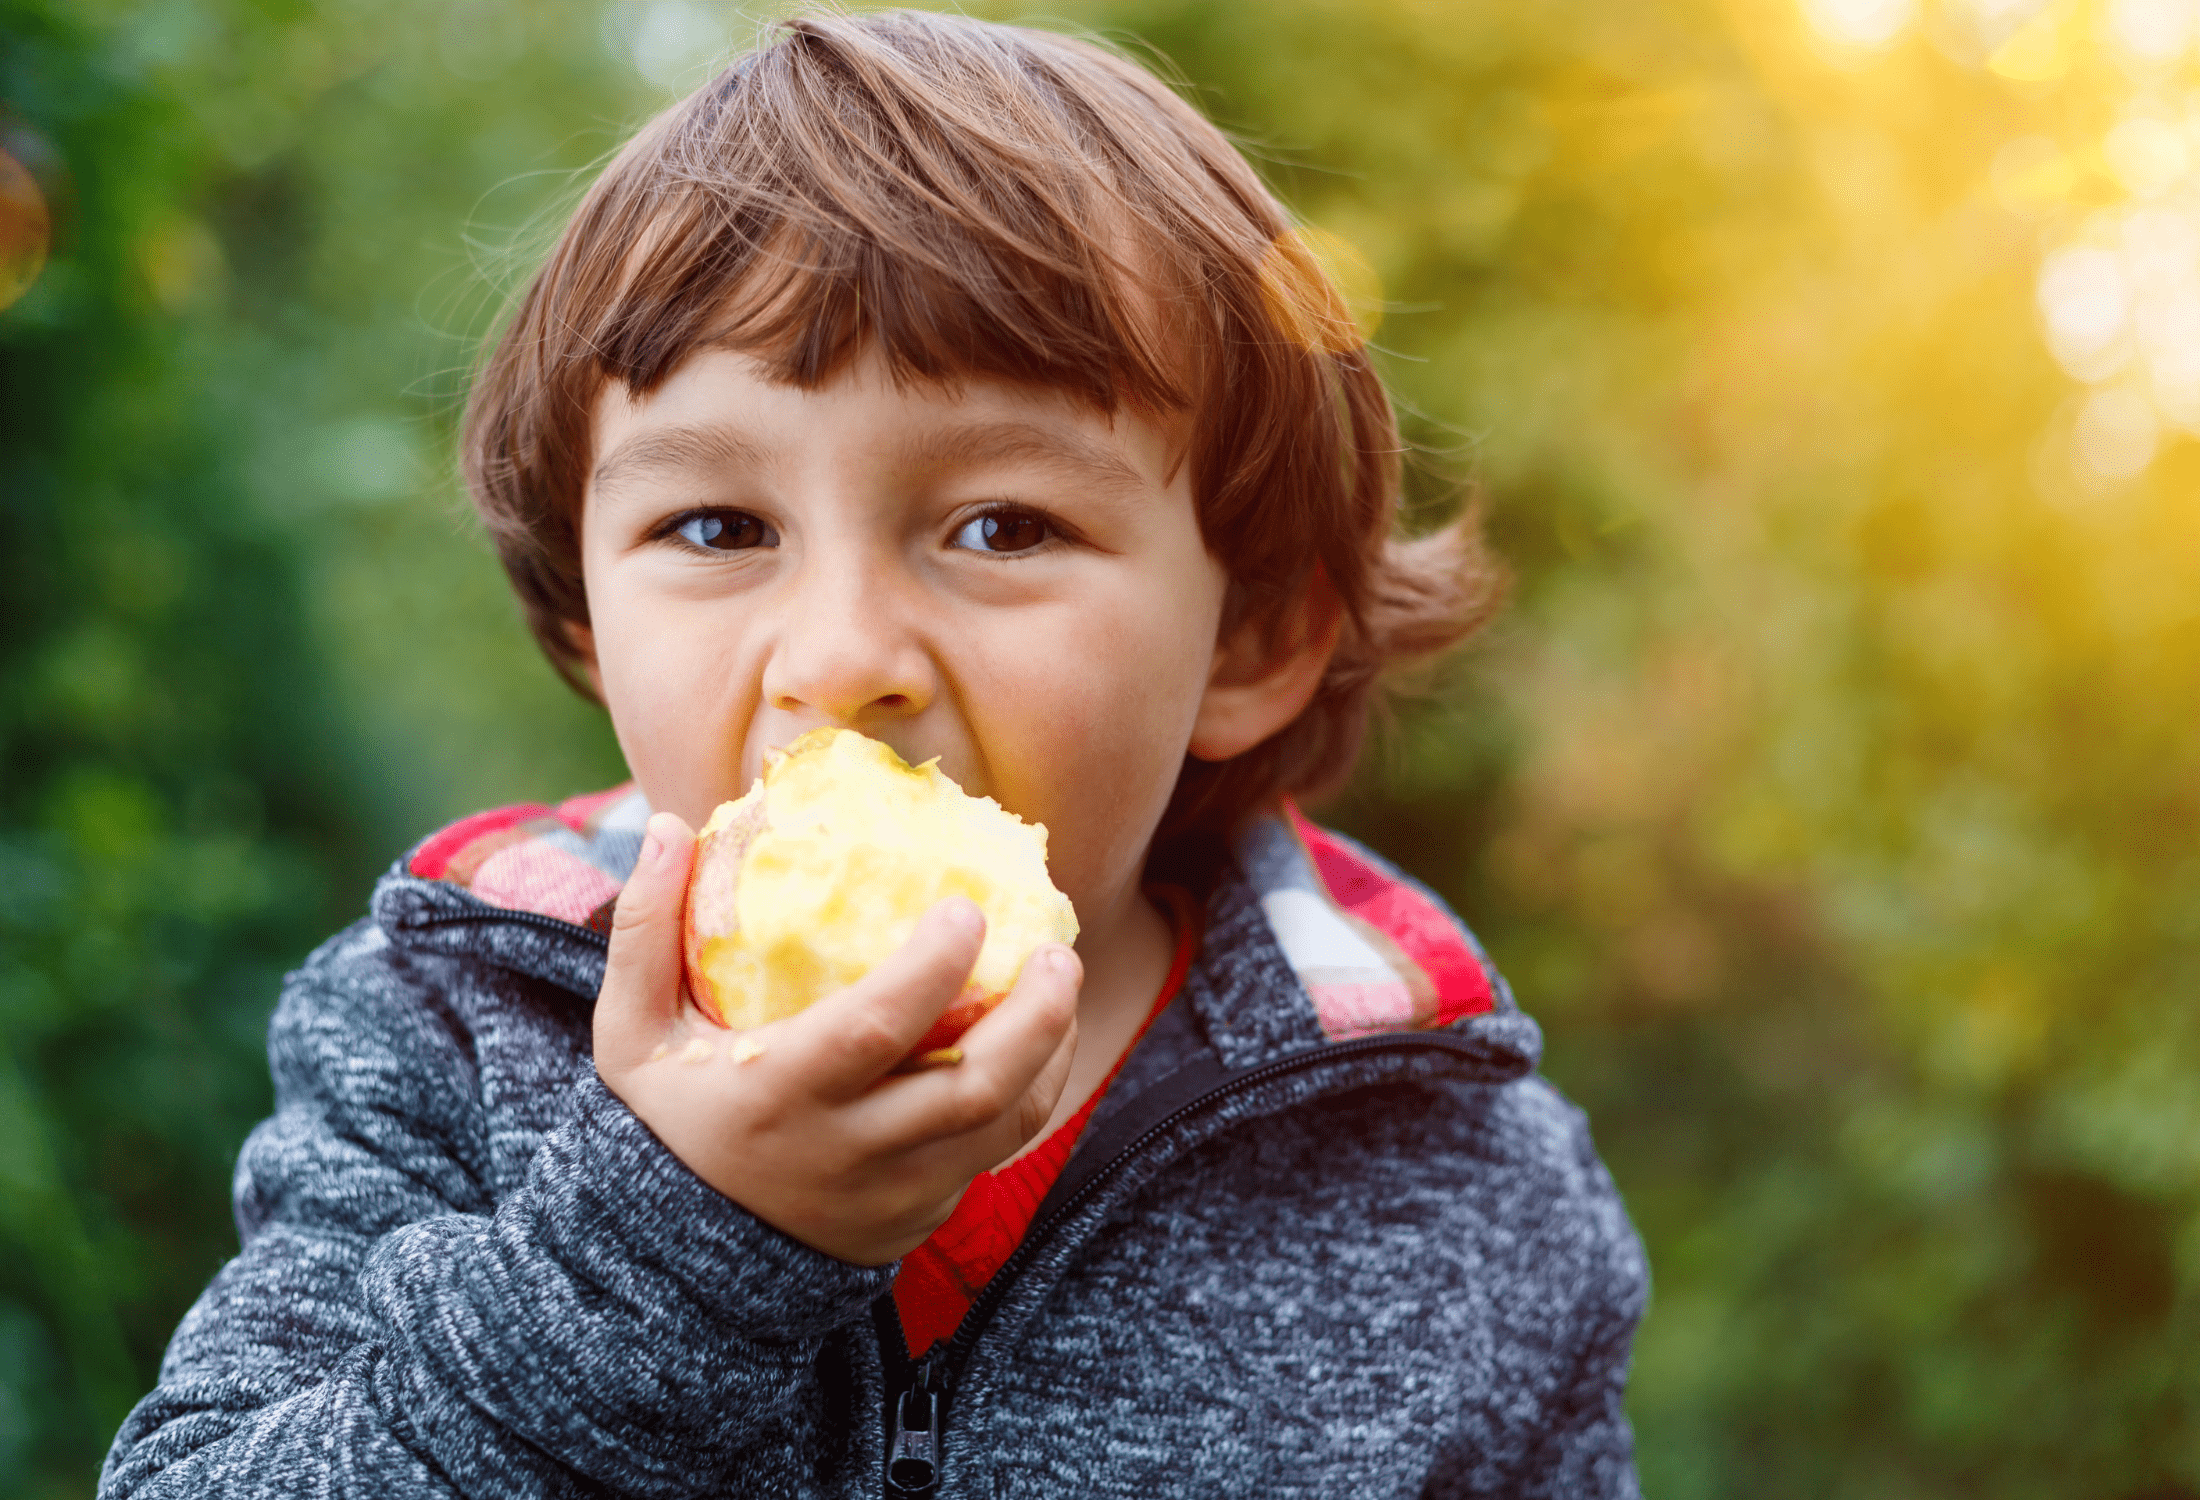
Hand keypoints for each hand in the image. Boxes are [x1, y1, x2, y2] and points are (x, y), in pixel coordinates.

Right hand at [593, 812, 1081, 1265]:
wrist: (681, 1257)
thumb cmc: (666, 1120)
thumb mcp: (632, 1035)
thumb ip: (644, 933)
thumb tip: (671, 827)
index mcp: (778, 1097)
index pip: (873, 1030)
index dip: (932, 968)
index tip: (968, 910)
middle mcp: (847, 1152)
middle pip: (971, 1087)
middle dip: (1034, 1015)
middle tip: (1058, 952)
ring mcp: (893, 1193)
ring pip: (1002, 1122)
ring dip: (1050, 1050)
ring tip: (1062, 982)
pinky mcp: (920, 1215)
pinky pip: (996, 1151)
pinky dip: (1031, 1092)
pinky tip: (1040, 1039)